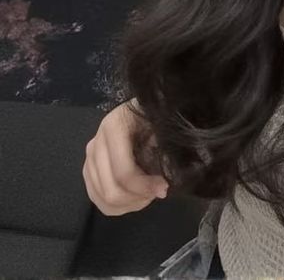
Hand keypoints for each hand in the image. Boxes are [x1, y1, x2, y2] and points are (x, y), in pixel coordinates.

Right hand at [82, 98, 169, 215]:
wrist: (141, 109)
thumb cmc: (153, 115)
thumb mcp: (161, 126)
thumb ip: (163, 151)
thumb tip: (163, 184)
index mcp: (113, 128)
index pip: (123, 172)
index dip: (145, 187)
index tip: (164, 188)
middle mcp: (96, 143)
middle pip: (110, 190)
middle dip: (137, 198)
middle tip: (158, 191)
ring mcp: (89, 158)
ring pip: (102, 198)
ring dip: (129, 203)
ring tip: (149, 192)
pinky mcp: (88, 169)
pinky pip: (97, 199)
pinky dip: (118, 205)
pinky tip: (136, 196)